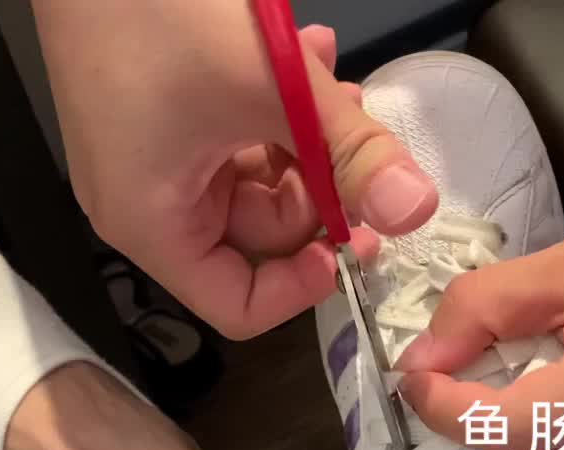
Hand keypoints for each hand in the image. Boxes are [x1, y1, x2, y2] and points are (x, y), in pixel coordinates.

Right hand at [33, 3, 437, 337]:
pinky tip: (308, 56)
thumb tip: (415, 211)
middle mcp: (148, 206)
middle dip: (318, 187)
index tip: (351, 236)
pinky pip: (236, 139)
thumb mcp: (275, 92)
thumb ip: (353, 154)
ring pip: (259, 181)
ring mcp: (155, 162)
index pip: (239, 306)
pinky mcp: (163, 121)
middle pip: (261, 238)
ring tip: (332, 80)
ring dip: (307, 138)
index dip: (304, 285)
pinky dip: (277, 110)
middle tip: (352, 135)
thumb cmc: (162, 18)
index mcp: (153, 226)